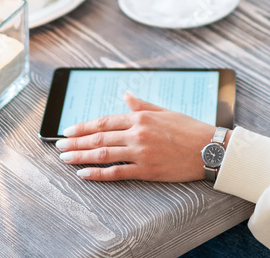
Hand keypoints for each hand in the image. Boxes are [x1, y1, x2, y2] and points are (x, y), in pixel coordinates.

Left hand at [55, 92, 217, 181]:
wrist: (210, 149)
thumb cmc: (190, 128)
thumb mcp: (164, 111)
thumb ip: (141, 104)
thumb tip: (125, 94)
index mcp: (141, 117)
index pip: (104, 121)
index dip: (83, 126)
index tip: (68, 130)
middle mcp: (137, 133)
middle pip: (98, 138)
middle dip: (75, 142)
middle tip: (59, 146)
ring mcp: (141, 152)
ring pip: (103, 154)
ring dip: (80, 157)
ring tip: (65, 158)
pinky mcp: (147, 170)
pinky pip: (117, 173)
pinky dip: (98, 174)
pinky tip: (84, 174)